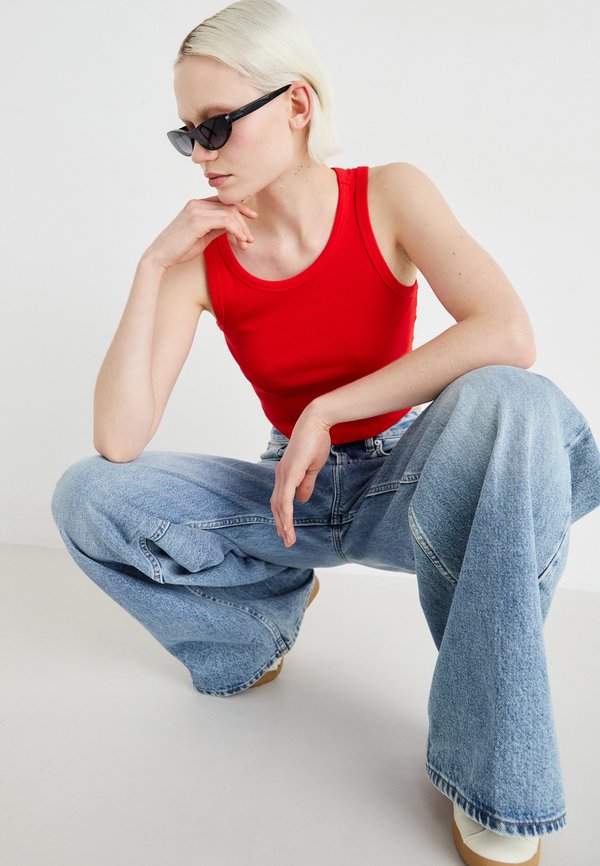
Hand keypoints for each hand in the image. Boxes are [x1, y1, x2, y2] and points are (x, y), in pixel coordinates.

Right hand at [140, 196, 256, 270]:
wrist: (160, 257)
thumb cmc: (179, 248)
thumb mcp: (203, 236)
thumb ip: (217, 228)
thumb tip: (233, 227)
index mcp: (196, 205)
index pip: (224, 201)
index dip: (241, 207)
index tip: (253, 217)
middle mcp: (196, 204)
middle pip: (230, 206)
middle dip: (244, 223)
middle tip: (250, 240)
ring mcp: (196, 210)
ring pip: (230, 213)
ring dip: (242, 229)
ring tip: (246, 244)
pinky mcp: (197, 220)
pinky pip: (226, 221)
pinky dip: (237, 231)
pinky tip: (240, 240)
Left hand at [269, 409, 331, 547]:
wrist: (316, 424)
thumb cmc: (315, 441)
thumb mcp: (312, 468)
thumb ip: (306, 484)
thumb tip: (302, 500)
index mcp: (285, 475)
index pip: (280, 500)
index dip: (282, 516)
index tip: (286, 531)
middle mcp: (280, 476)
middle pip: (276, 506)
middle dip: (280, 525)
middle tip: (286, 541)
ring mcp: (283, 475)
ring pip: (279, 506)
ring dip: (283, 524)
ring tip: (288, 539)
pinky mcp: (289, 474)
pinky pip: (285, 499)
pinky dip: (286, 514)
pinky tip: (287, 526)